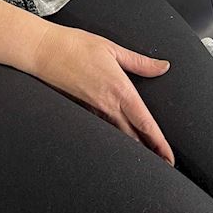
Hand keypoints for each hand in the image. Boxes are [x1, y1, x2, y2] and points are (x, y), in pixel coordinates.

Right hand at [25, 22, 175, 166]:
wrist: (42, 51)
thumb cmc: (75, 46)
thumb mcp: (113, 49)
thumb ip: (140, 62)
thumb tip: (163, 66)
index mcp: (120, 90)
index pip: (145, 124)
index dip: (159, 144)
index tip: (170, 159)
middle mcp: (107, 105)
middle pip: (133, 137)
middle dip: (150, 153)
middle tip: (165, 166)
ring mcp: (93, 110)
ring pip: (117, 136)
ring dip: (132, 148)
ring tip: (147, 159)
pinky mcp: (81, 110)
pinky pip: (101, 128)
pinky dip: (113, 138)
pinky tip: (118, 142)